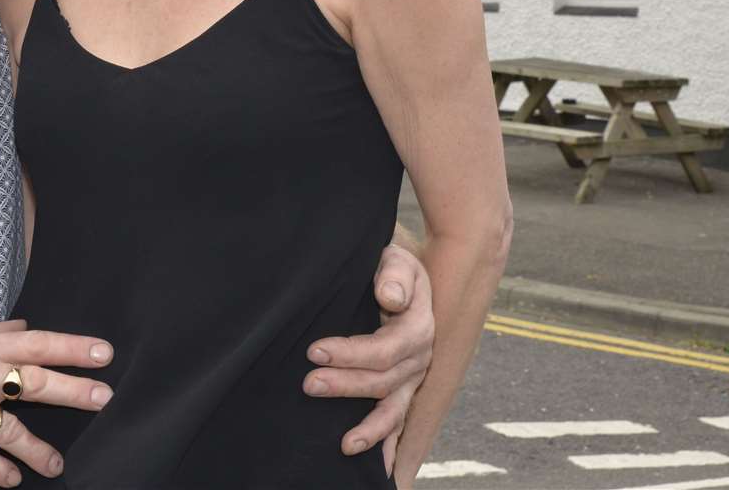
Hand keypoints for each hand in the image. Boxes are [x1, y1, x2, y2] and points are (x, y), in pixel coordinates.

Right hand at [0, 319, 112, 486]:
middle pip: (35, 382)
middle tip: (104, 399)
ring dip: (36, 449)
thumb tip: (23, 328)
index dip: (73, 348)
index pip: (39, 343)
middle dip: (72, 392)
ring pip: (8, 429)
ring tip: (57, 465)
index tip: (104, 353)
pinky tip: (12, 480)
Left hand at [304, 243, 433, 472]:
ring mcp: (412, 378)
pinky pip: (397, 422)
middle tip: (308, 384)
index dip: (350, 353)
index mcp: (418, 326)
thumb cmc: (393, 267)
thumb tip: (391, 297)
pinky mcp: (403, 390)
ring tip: (343, 444)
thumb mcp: (396, 259)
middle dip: (345, 385)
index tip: (314, 351)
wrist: (405, 279)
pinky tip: (378, 470)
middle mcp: (419, 357)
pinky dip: (386, 444)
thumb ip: (395, 274)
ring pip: (392, 409)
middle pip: (383, 381)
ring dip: (368, 428)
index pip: (385, 349)